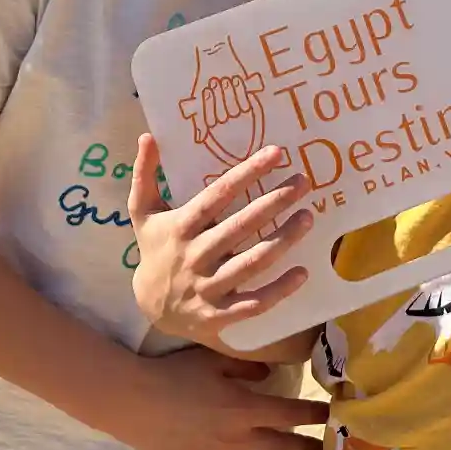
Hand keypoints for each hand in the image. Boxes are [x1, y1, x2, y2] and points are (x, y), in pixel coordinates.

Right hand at [115, 347, 329, 449]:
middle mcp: (238, 440)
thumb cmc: (174, 374)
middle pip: (283, 447)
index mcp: (245, 409)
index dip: (314, 415)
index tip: (330, 415)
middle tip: (321, 447)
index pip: (292, 414)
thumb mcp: (212, 359)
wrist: (134, 403)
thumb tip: (269, 373)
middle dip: (306, 446)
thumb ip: (245, 367)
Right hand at [129, 135, 314, 349]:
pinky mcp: (220, 314)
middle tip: (302, 183)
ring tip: (308, 217)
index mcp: (181, 228)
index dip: (246, 174)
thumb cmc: (155, 250)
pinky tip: (303, 272)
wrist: (150, 307)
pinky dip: (279, 290)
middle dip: (273, 203)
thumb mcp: (143, 213)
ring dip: (282, 241)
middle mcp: (196, 256)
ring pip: (251, 263)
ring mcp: (208, 287)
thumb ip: (144, 174)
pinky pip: (254, 303)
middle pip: (240, 227)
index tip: (276, 154)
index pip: (217, 196)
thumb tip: (146, 135)